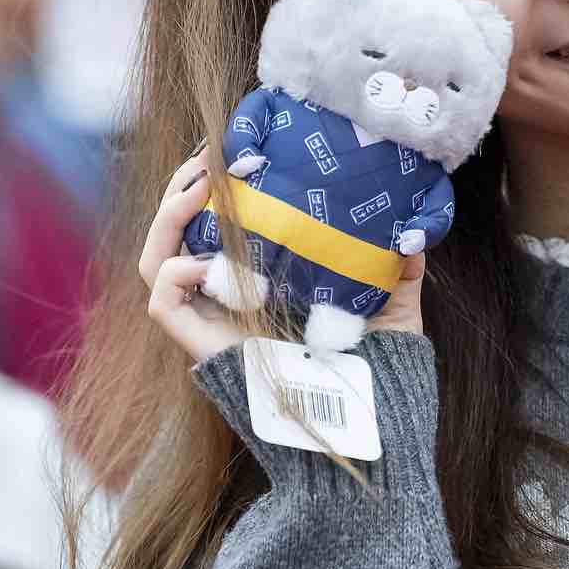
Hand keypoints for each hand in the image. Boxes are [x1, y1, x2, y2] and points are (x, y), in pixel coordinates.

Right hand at [139, 155, 428, 358]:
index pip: (215, 230)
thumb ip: (399, 273)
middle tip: (208, 152)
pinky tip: (211, 256)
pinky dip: (175, 271)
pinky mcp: (203, 348)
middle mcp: (227, 302)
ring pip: (154, 262)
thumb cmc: (380, 371)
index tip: (229, 146)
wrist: (372, 422)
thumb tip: (414, 235)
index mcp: (258, 288)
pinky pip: (163, 301)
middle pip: (175, 236)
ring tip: (198, 185)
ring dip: (167, 217)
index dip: (211, 187)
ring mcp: (211, 324)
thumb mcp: (392, 308)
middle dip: (181, 189)